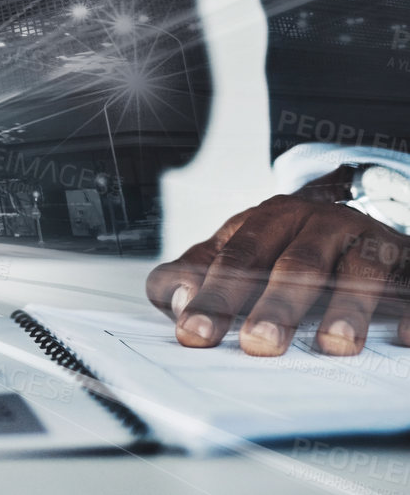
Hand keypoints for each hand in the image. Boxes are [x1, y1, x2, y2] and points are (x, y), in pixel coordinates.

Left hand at [146, 172, 409, 355]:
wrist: (349, 217)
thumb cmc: (281, 247)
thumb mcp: (235, 252)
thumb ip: (196, 273)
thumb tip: (175, 301)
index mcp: (269, 220)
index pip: (235, 258)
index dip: (213, 296)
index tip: (193, 334)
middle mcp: (319, 224)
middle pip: (297, 264)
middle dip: (276, 305)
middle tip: (258, 344)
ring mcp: (368, 241)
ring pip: (359, 270)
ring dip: (347, 306)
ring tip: (332, 344)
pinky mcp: (406, 261)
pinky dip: (409, 312)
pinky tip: (403, 337)